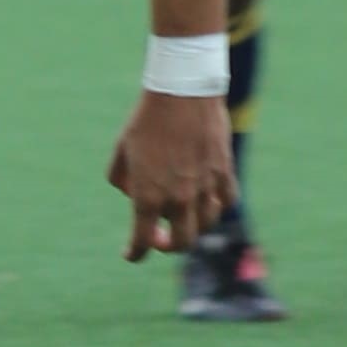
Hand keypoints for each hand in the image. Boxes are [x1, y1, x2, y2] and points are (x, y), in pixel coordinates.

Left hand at [111, 92, 238, 256]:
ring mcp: (205, 188)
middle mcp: (178, 199)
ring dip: (193, 225)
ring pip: (205, 224)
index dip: (135, 253)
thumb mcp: (121, 151)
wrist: (181, 93)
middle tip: (161, 237)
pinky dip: (216, 205)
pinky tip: (208, 199)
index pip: (142, 241)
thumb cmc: (145, 121)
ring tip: (183, 214)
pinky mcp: (224, 174)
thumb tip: (132, 193)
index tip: (130, 254)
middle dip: (169, 245)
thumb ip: (122, 180)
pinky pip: (225, 201)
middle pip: (181, 243)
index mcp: (148, 196)